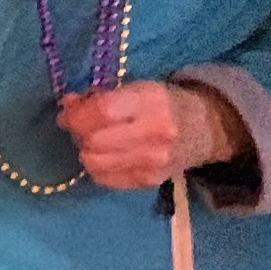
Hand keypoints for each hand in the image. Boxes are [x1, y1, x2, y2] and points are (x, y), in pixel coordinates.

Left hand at [56, 77, 245, 191]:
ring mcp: (153, 162)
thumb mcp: (136, 88)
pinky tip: (105, 155)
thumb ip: (100, 96)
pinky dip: (96, 166)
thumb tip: (67, 105)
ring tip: (93, 140)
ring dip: (85, 151)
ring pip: (95, 163)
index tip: (67, 113)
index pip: (102, 112)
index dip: (76, 114)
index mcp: (150, 102)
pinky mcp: (149, 181)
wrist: (203, 129)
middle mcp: (154, 134)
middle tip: (81, 126)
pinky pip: (104, 178)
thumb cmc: (163, 103)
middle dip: (79, 132)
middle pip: (94, 141)